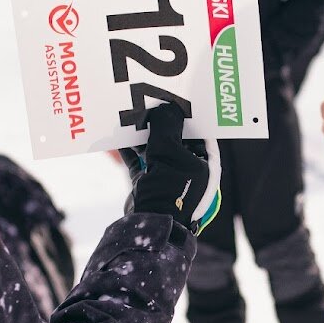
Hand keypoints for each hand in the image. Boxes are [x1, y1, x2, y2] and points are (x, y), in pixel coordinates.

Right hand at [121, 105, 219, 234]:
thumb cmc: (170, 191)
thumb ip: (165, 128)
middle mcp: (189, 168)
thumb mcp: (169, 154)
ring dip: (143, 133)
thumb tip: (164, 108)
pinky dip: (129, 148)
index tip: (173, 96)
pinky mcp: (148, 181)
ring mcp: (168, 175)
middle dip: (161, 120)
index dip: (186, 114)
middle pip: (174, 136)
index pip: (198, 131)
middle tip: (149, 99)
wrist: (151, 226)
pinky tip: (119, 133)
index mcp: (205, 162)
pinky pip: (139, 158)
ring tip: (132, 112)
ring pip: (155, 146)